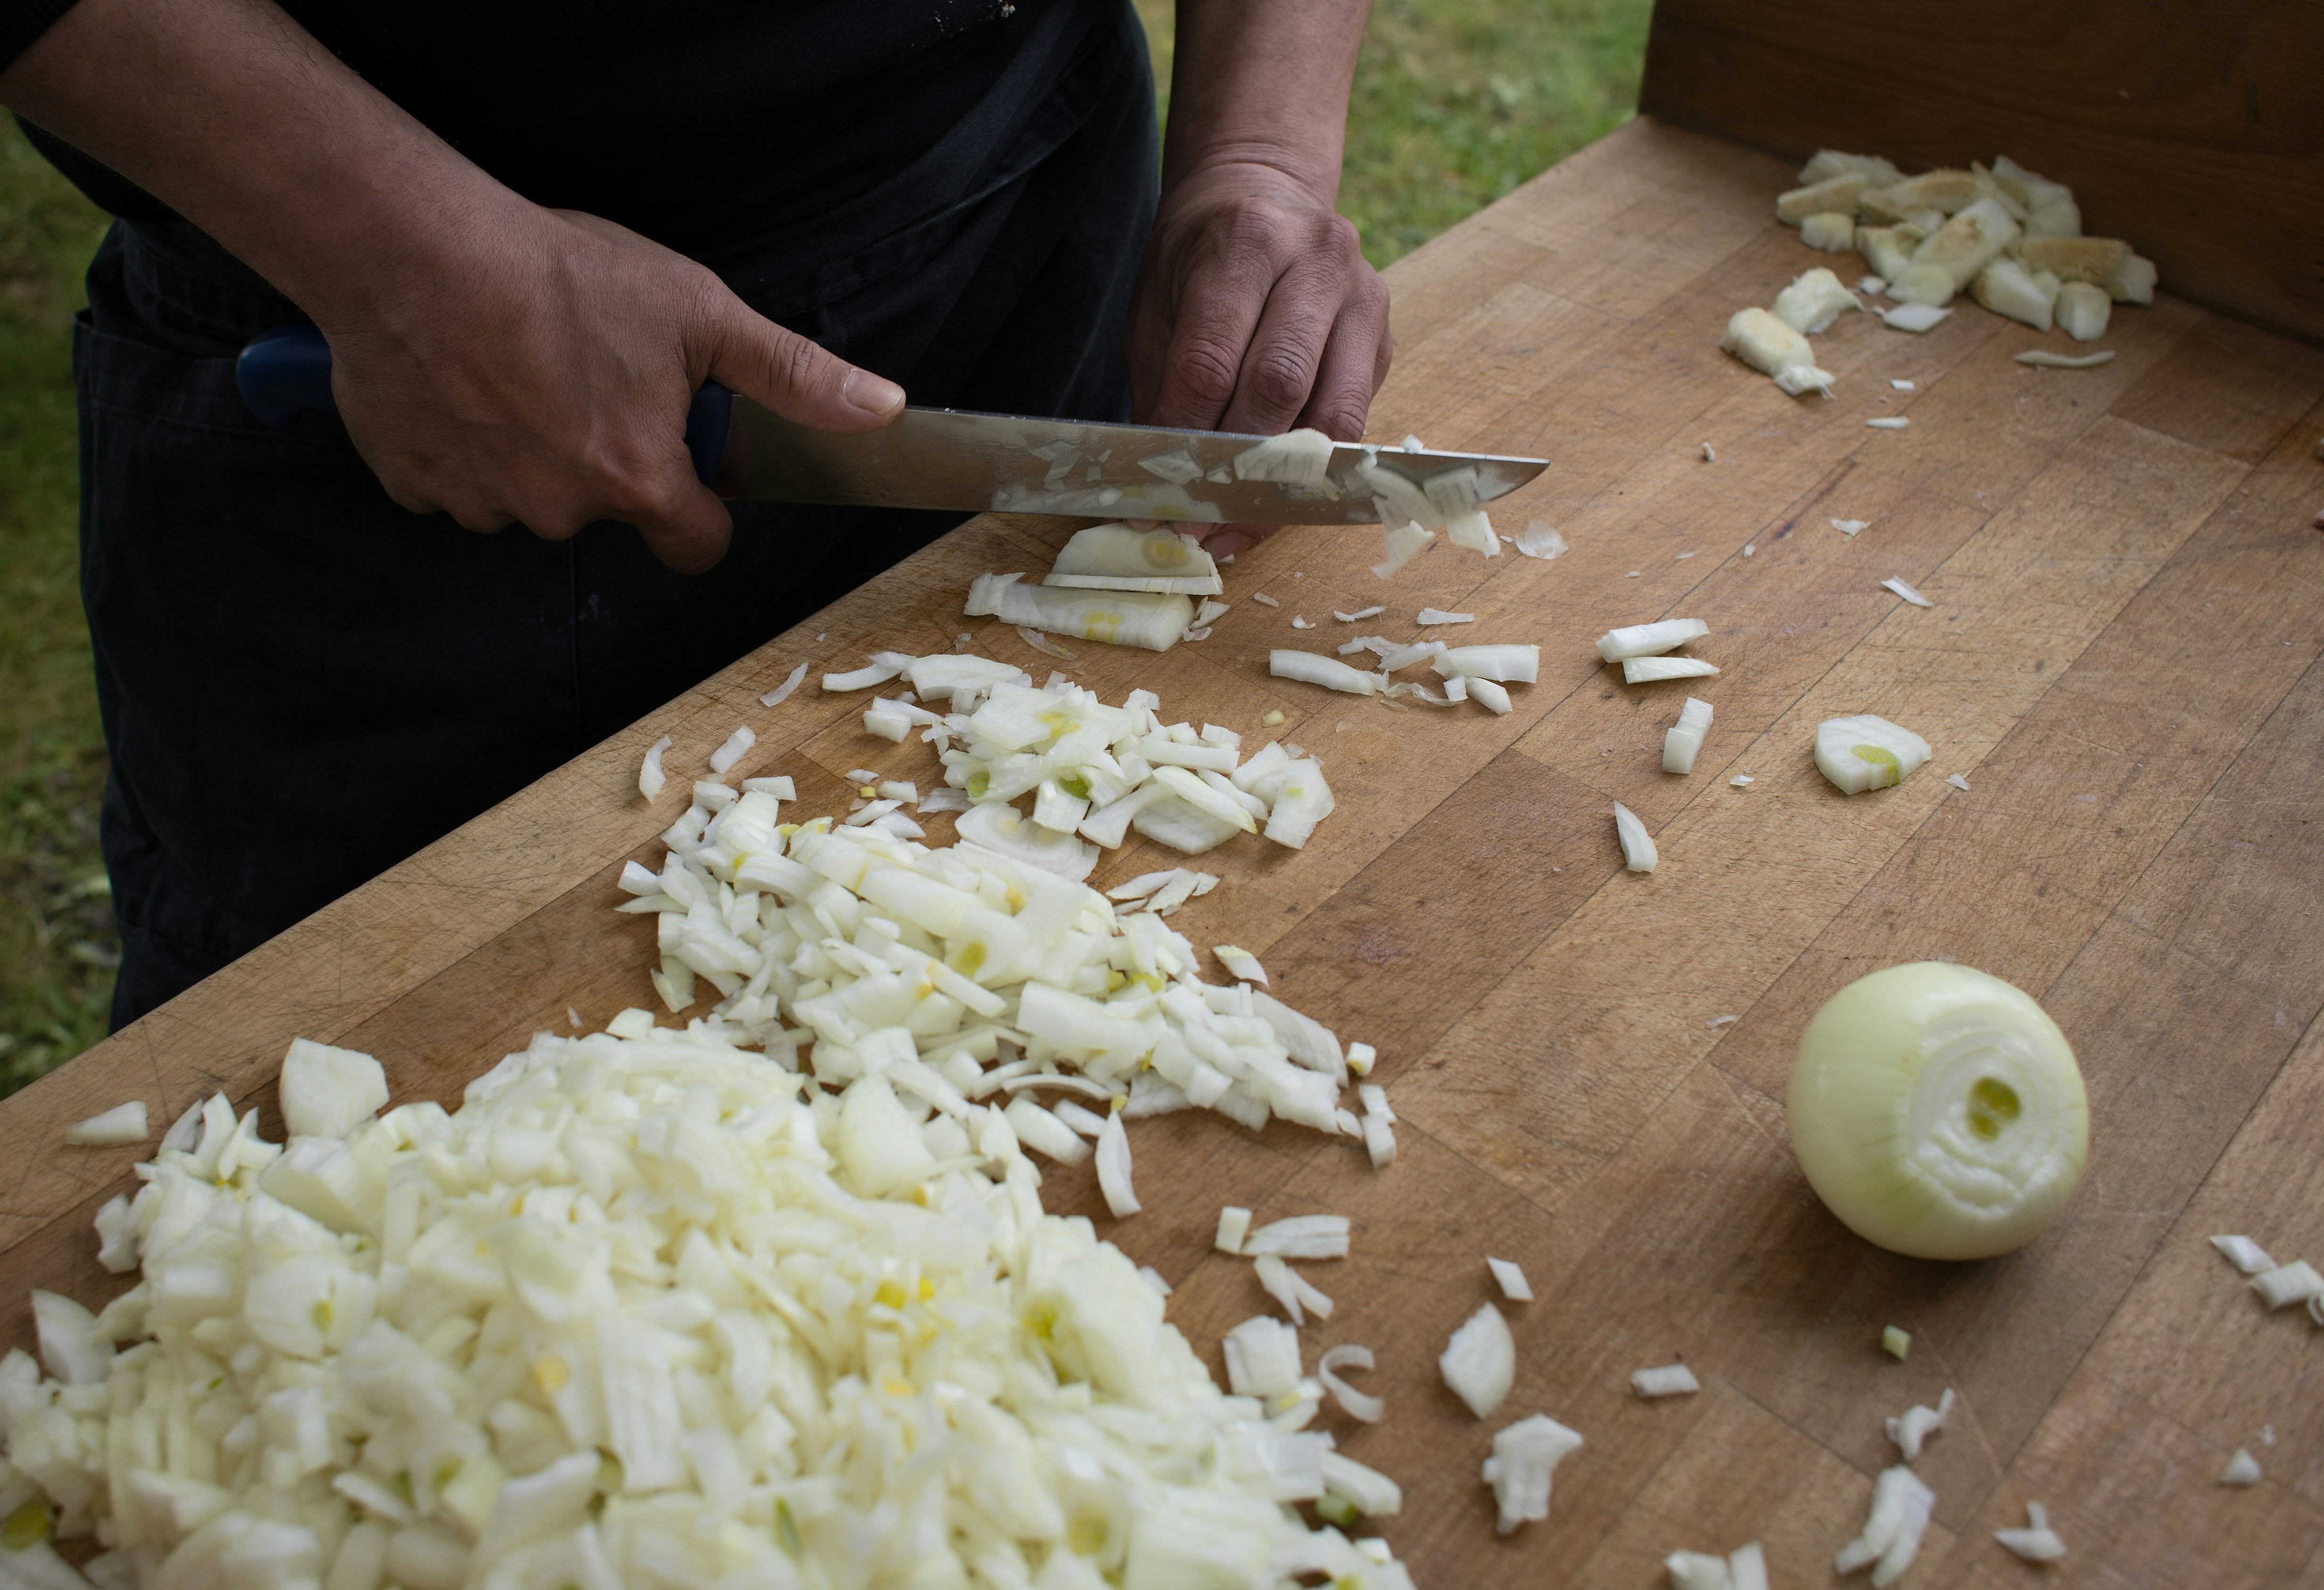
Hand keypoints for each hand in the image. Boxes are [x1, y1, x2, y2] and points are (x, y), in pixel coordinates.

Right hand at [319, 206, 903, 573]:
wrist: (415, 251)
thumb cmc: (558, 277)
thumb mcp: (702, 314)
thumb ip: (794, 376)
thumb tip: (883, 410)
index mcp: (639, 481)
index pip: (698, 543)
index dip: (701, 504)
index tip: (686, 460)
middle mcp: (562, 510)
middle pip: (610, 510)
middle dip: (609, 459)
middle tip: (592, 376)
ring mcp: (483, 500)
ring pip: (527, 496)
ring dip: (533, 451)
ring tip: (522, 368)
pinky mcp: (414, 480)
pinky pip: (454, 480)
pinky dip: (463, 442)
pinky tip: (465, 380)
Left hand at [1125, 161, 1391, 556]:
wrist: (1265, 194)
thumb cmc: (1199, 257)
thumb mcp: (1157, 304)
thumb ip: (1161, 386)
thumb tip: (1158, 480)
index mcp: (1246, 240)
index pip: (1212, 358)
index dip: (1185, 434)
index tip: (1160, 491)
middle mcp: (1317, 261)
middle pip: (1280, 385)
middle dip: (1236, 464)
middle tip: (1199, 520)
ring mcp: (1363, 298)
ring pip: (1334, 412)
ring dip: (1284, 480)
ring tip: (1240, 522)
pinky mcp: (1385, 337)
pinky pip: (1356, 419)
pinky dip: (1313, 467)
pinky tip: (1278, 496)